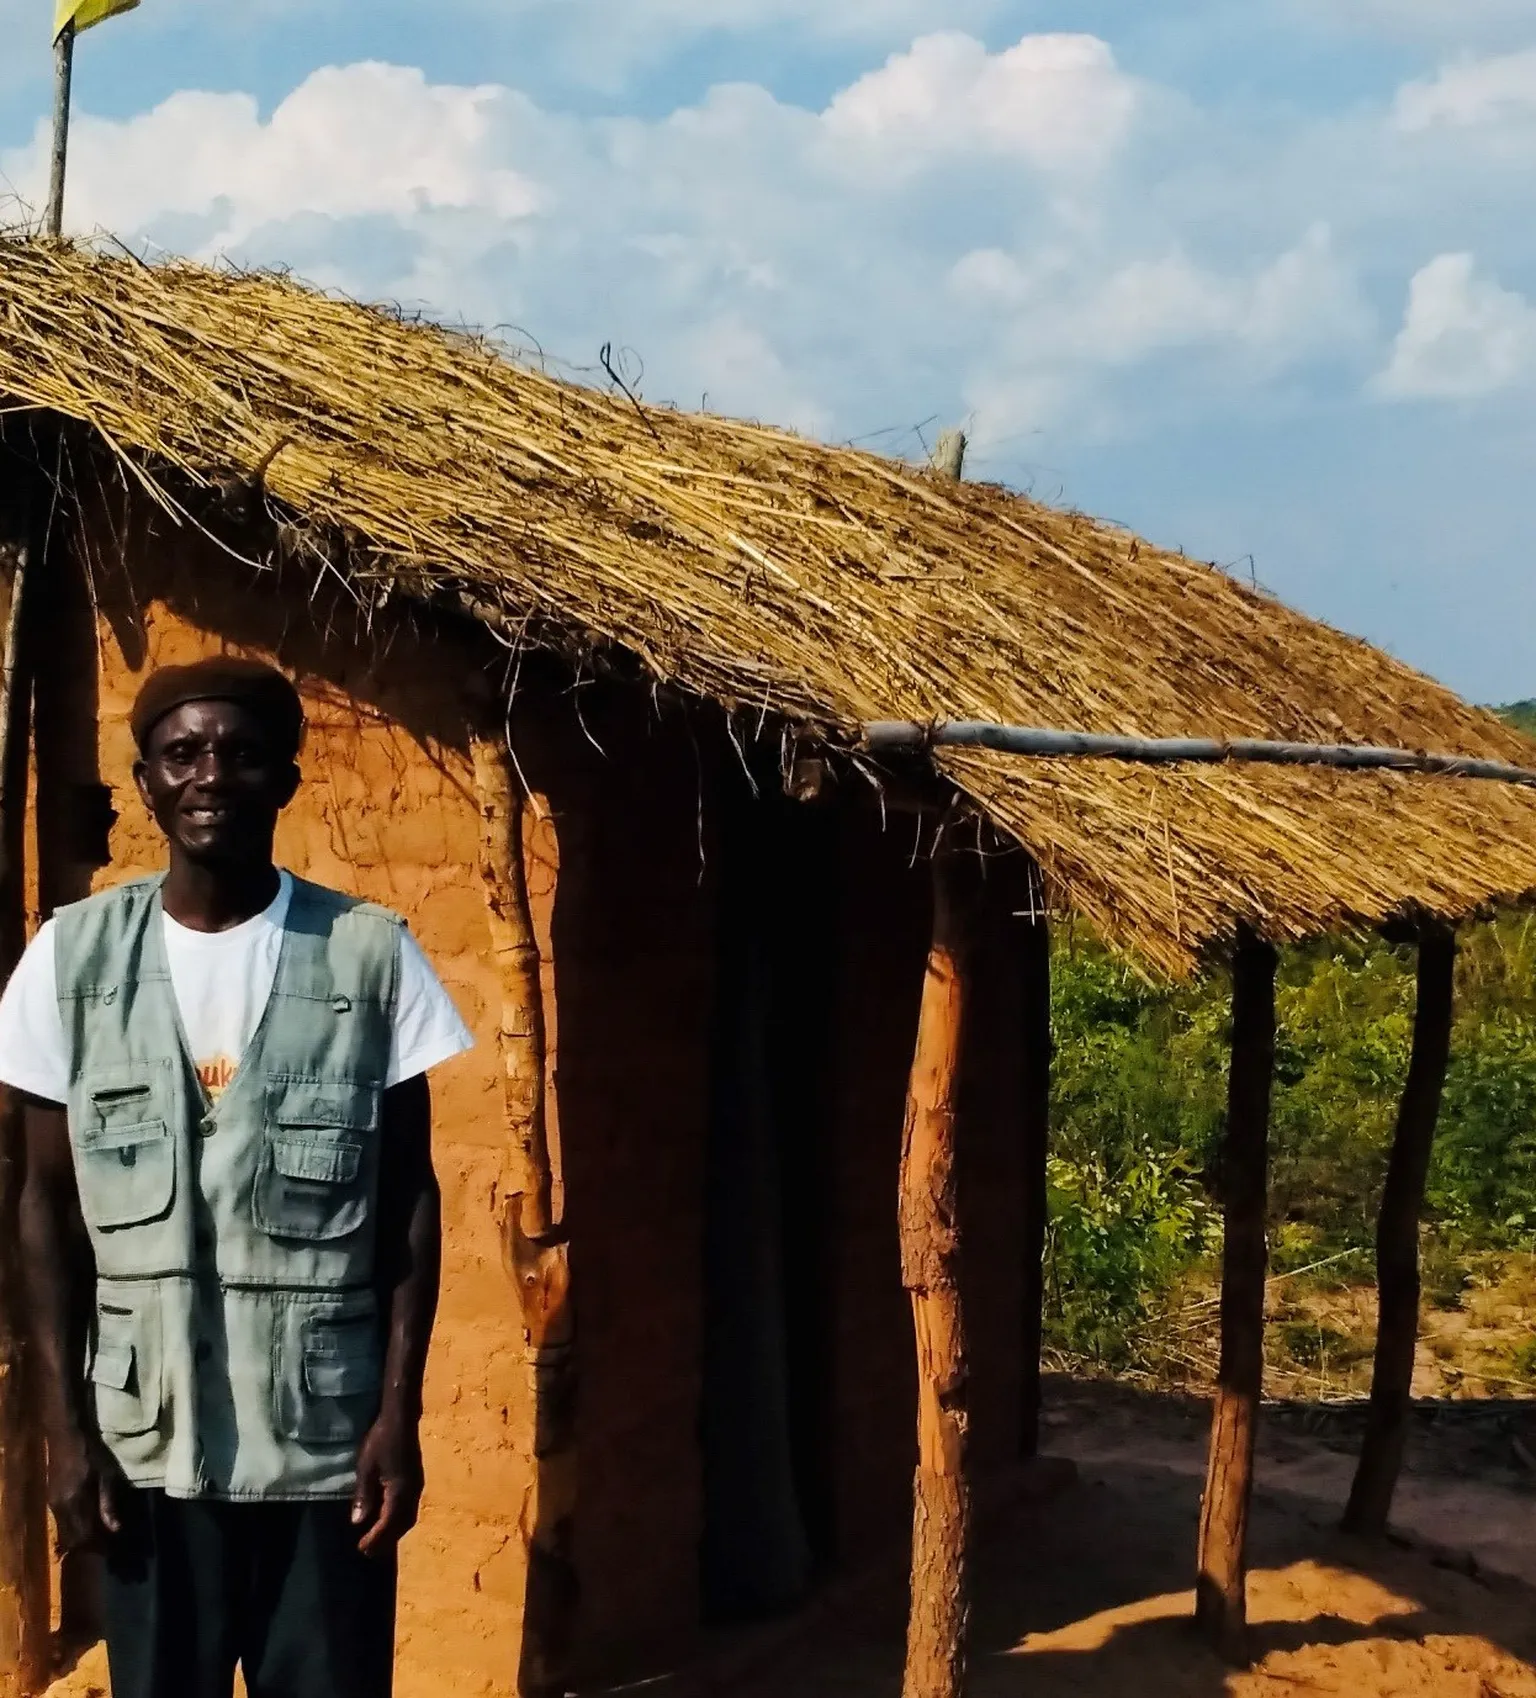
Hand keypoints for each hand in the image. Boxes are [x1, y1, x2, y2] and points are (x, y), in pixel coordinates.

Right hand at [47, 1425, 126, 1552]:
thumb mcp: (106, 1474)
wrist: (65, 1435)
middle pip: (72, 1539)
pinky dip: (75, 1526)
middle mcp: (59, 1508)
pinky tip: (88, 1521)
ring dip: (81, 1537)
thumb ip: (108, 1503)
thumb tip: (115, 1529)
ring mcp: (52, 1503)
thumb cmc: (90, 1451)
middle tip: (108, 1544)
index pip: (84, 1536)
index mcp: (74, 1502)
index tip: (113, 1548)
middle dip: (89, 1545)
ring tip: (100, 1534)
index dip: (98, 1546)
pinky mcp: (50, 1498)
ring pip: (66, 1532)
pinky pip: (62, 1522)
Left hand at [351, 1409, 423, 1558]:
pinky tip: (387, 1519)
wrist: (401, 1419)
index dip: (375, 1538)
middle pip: (402, 1525)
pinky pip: (410, 1508)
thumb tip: (358, 1522)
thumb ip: (363, 1496)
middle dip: (385, 1540)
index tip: (361, 1548)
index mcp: (399, 1491)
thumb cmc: (380, 1441)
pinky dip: (399, 1520)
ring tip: (376, 1540)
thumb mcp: (366, 1468)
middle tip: (367, 1551)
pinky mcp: (416, 1481)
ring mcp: (417, 1486)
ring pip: (408, 1517)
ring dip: (393, 1532)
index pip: (388, 1523)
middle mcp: (412, 1492)